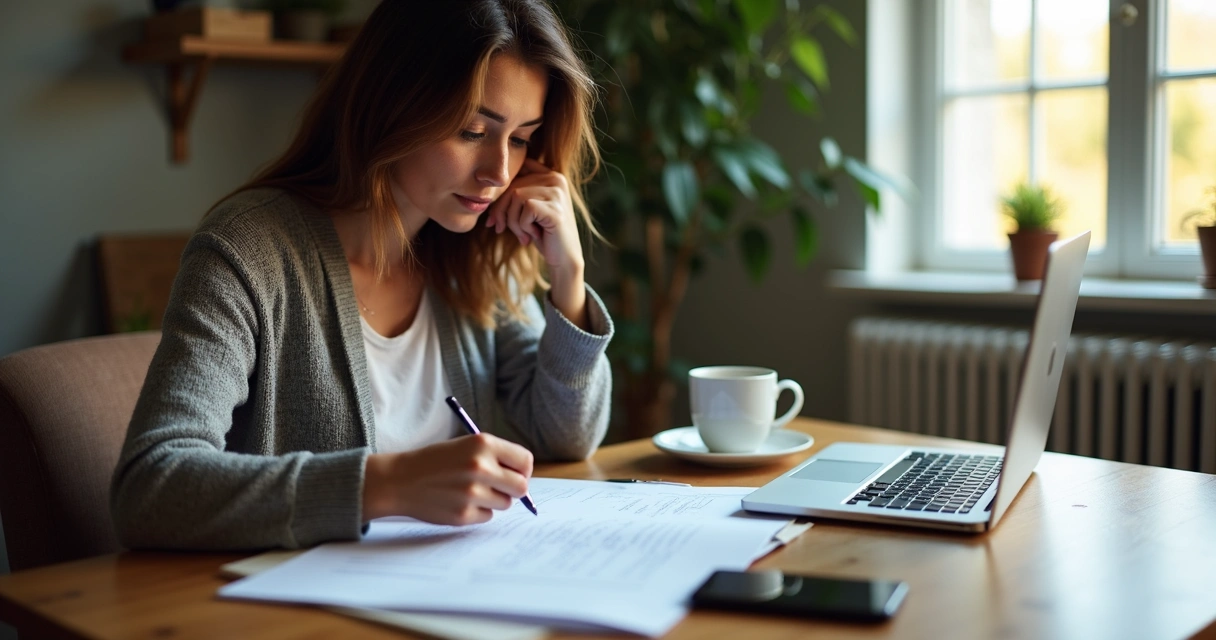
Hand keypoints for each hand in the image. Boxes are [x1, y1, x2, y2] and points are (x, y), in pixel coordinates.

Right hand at [362, 433, 533, 524]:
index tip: (514, 473)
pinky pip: (487, 516)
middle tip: (499, 487)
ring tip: (470, 491)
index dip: (522, 469)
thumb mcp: (465, 446)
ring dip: (493, 500)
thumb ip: (495, 457)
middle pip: (521, 486)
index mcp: (482, 444)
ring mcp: (472, 493)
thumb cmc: (434, 461)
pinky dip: (478, 511)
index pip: (525, 460)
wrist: (399, 480)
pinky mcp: (464, 514)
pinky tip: (459, 501)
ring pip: (505, 503)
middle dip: (513, 488)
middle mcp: (480, 467)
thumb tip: (523, 477)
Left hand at [485, 158, 588, 328]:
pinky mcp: (555, 209)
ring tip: (523, 235)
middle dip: (500, 210)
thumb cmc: (542, 233)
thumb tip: (483, 198)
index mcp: (550, 175)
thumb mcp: (525, 210)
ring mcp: (557, 194)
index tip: (496, 214)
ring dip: (512, 221)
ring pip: (517, 196)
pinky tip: (533, 236)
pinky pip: (526, 210)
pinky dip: (523, 226)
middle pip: (513, 185)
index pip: (517, 171)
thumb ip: (512, 195)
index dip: (502, 191)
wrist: (564, 257)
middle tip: (498, 228)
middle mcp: (556, 179)